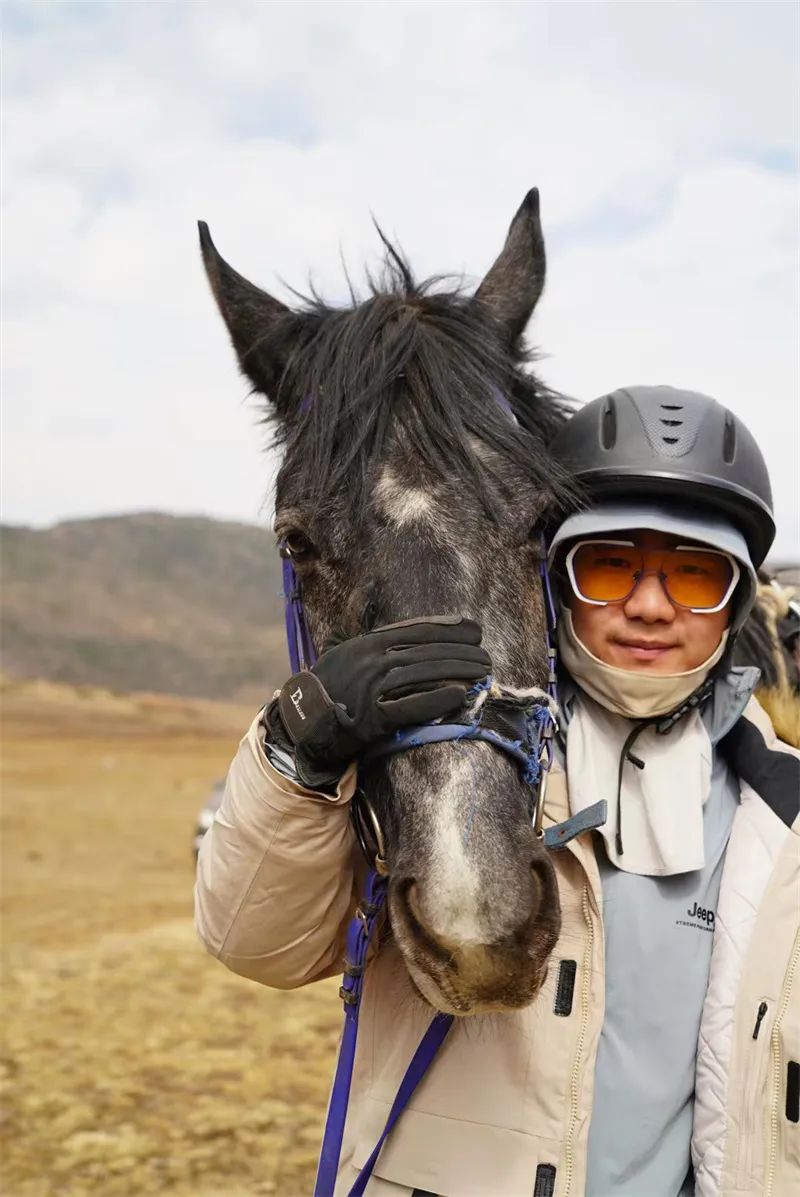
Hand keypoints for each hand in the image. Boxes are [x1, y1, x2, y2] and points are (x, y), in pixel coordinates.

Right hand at [267, 616, 490, 787]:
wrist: (303, 722)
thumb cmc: (327, 684)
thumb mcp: (341, 646)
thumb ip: (361, 623)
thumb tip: (372, 595)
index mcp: (367, 644)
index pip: (416, 631)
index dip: (448, 629)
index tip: (473, 630)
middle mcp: (371, 662)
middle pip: (425, 652)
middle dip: (460, 653)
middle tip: (485, 656)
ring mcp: (371, 690)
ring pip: (422, 675)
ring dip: (456, 672)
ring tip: (481, 673)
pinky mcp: (372, 719)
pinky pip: (409, 708)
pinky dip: (435, 701)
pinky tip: (458, 695)